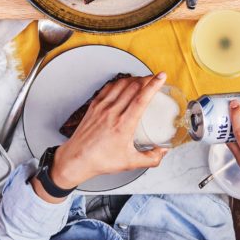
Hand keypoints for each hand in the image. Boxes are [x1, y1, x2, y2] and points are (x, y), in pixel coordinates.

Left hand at [51, 73, 168, 189]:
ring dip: (134, 79)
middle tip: (155, 78)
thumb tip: (163, 151)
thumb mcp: (130, 163)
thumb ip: (151, 158)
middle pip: (133, 87)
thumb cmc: (100, 161)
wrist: (76, 159)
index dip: (153, 85)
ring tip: (142, 80)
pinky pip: (109, 87)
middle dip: (147, 79)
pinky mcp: (94, 106)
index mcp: (123, 125)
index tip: (162, 76)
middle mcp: (112, 112)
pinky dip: (119, 83)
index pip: (141, 99)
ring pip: (121, 84)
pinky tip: (123, 84)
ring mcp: (102, 107)